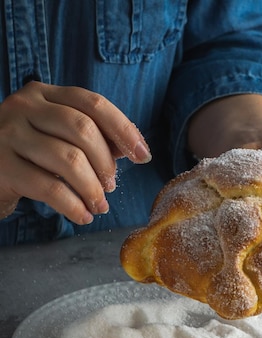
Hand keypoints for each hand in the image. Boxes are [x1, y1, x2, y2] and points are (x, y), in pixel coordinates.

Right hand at [0, 81, 151, 223]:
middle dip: (106, 162)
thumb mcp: (58, 140)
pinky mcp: (2, 166)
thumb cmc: (27, 157)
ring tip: (99, 205)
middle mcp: (24, 106)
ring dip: (92, 189)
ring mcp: (9, 134)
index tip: (144, 156)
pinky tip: (83, 216)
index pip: (92, 103)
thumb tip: (132, 147)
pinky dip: (74, 206)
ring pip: (68, 160)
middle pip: (82, 129)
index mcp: (43, 94)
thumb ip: (92, 139)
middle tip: (111, 185)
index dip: (123, 129)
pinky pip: (50, 188)